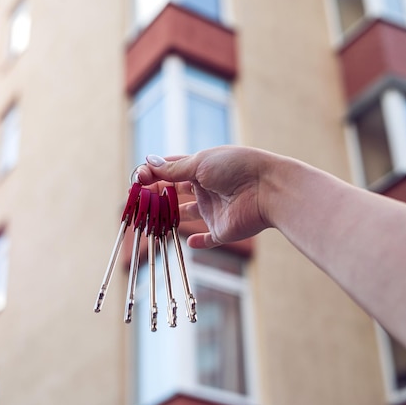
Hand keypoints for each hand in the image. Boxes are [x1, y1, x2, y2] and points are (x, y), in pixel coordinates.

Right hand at [136, 145, 273, 248]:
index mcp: (201, 168)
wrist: (268, 189)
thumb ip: (173, 168)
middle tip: (138, 199)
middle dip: (157, 195)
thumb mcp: (200, 164)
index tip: (137, 179)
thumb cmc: (236, 168)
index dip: (153, 173)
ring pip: (186, 215)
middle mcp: (206, 188)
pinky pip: (208, 239)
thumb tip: (148, 162)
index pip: (172, 170)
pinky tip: (190, 241)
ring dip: (170, 217)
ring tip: (152, 219)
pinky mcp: (222, 231)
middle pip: (175, 193)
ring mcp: (213, 210)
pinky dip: (199, 242)